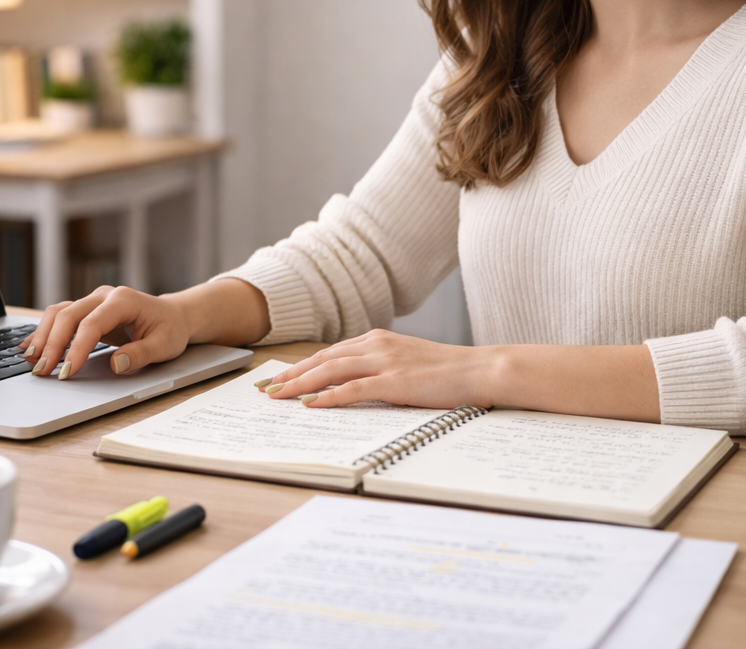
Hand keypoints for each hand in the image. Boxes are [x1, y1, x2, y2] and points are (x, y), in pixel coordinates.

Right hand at [18, 278, 270, 380]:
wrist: (173, 316)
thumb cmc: (170, 330)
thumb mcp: (164, 345)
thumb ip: (140, 354)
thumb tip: (115, 364)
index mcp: (123, 300)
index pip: (91, 324)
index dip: (76, 348)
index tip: (67, 372)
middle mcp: (103, 296)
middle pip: (68, 315)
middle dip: (52, 344)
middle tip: (43, 372)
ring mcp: (93, 301)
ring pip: (58, 313)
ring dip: (43, 337)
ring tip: (32, 362)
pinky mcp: (86, 310)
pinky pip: (60, 316)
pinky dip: (43, 331)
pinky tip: (30, 348)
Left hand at [261, 329, 494, 408]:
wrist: (480, 369)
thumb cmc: (449, 372)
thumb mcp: (408, 363)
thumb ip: (381, 368)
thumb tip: (354, 386)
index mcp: (378, 340)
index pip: (330, 353)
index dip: (302, 366)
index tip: (279, 378)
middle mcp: (376, 345)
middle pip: (322, 359)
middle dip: (290, 374)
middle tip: (265, 389)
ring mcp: (384, 362)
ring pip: (330, 371)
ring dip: (299, 384)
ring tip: (277, 397)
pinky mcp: (394, 381)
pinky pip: (352, 389)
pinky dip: (327, 396)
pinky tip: (309, 405)